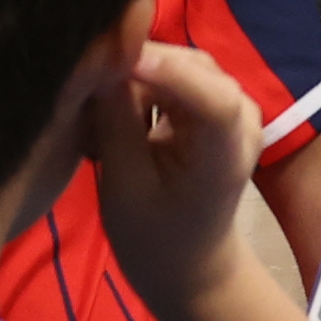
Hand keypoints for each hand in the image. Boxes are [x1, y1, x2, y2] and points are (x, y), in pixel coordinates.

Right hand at [75, 40, 265, 320]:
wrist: (186, 262)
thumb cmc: (154, 238)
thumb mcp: (125, 188)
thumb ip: (115, 122)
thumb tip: (99, 60)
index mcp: (227, 152)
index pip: (212, 99)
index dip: (167, 72)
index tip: (113, 58)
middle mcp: (241, 117)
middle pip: (188, 68)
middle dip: (133, 67)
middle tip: (79, 91)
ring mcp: (230, 104)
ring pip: (175, 64)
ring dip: (130, 75)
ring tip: (90, 108)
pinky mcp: (212, 100)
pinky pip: (172, 74)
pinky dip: (138, 84)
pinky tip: (108, 109)